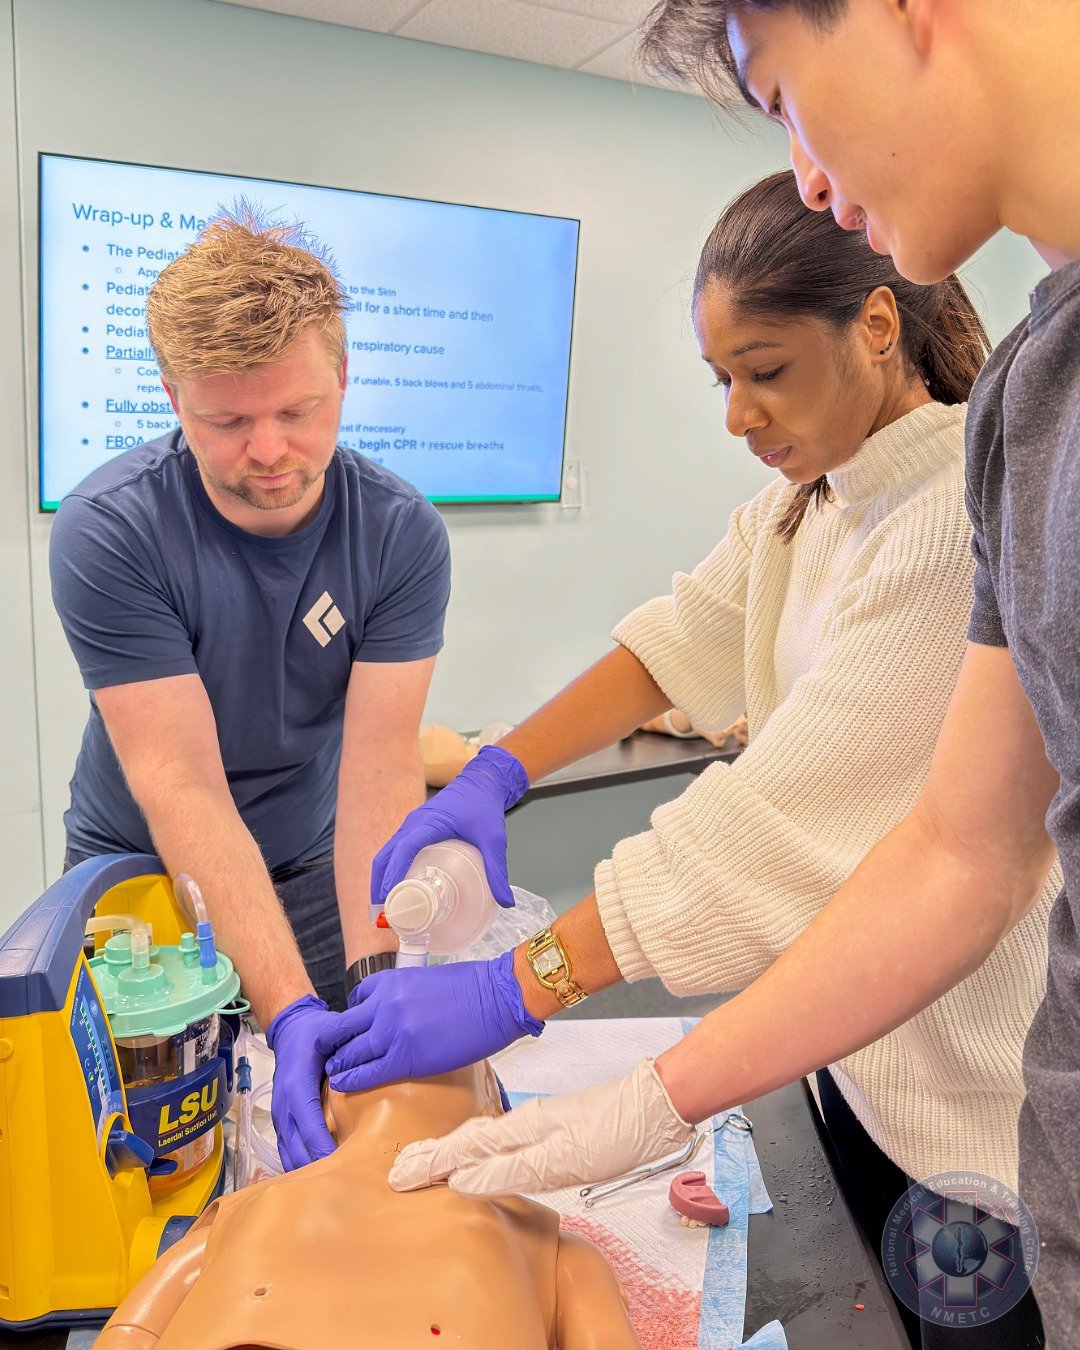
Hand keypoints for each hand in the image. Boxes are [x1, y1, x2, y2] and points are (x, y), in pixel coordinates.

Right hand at [265, 993, 339, 1171]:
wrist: (291, 1030)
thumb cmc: (316, 1034)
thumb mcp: (332, 1034)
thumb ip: (348, 1050)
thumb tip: (371, 1064)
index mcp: (296, 1086)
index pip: (309, 1124)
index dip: (323, 1146)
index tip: (343, 1165)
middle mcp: (284, 1104)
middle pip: (297, 1146)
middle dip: (318, 1167)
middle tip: (345, 1184)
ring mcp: (280, 1115)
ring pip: (289, 1153)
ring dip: (308, 1170)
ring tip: (334, 1187)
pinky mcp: (281, 1121)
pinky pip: (286, 1150)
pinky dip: (300, 1164)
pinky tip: (319, 1176)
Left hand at [315, 951, 542, 1092]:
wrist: (497, 998)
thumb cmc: (473, 987)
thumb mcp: (427, 980)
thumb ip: (405, 995)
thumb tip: (400, 1012)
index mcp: (391, 981)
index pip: (356, 998)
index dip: (352, 1016)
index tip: (352, 1028)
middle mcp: (385, 1005)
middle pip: (345, 1027)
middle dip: (334, 1042)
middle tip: (329, 1054)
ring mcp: (393, 1032)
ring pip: (351, 1052)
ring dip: (340, 1063)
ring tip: (333, 1072)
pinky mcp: (406, 1058)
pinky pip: (368, 1073)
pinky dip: (352, 1080)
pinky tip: (342, 1085)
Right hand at [370, 744, 528, 907]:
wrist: (481, 782)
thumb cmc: (484, 806)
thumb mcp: (493, 839)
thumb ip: (497, 870)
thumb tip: (505, 901)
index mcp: (430, 822)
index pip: (405, 849)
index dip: (394, 873)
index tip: (390, 897)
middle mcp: (413, 823)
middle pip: (385, 855)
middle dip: (379, 884)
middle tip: (382, 914)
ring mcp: (410, 825)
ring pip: (385, 854)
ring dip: (380, 879)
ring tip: (385, 908)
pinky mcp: (412, 829)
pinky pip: (393, 851)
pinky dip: (388, 870)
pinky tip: (395, 889)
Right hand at [388, 1058, 694, 1195]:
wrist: (660, 1104)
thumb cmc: (617, 1131)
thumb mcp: (563, 1159)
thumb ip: (512, 1170)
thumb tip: (463, 1182)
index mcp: (522, 1128)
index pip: (464, 1149)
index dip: (431, 1164)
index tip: (399, 1174)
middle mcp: (527, 1122)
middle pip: (469, 1139)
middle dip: (434, 1154)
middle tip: (402, 1167)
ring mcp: (543, 1122)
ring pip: (486, 1137)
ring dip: (454, 1151)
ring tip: (432, 1161)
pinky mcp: (559, 1128)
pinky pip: (505, 1139)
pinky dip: (482, 1148)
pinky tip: (487, 1155)